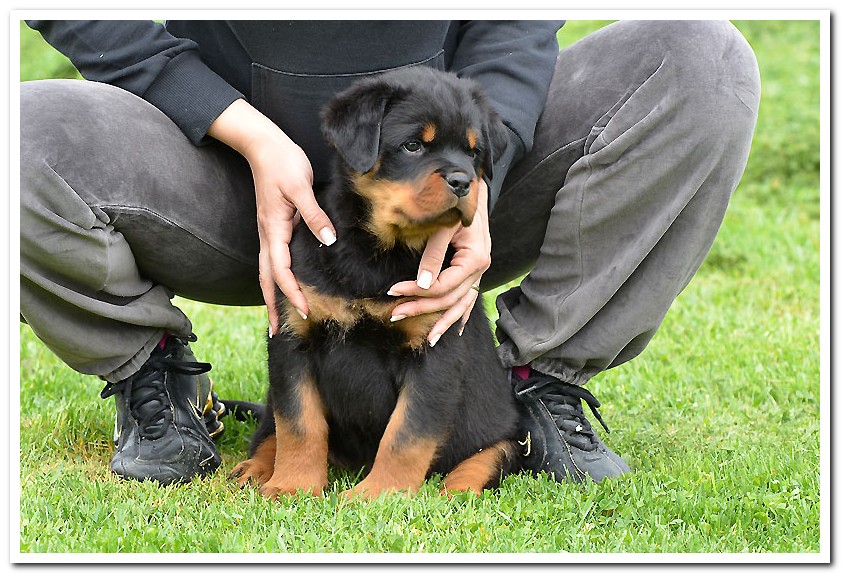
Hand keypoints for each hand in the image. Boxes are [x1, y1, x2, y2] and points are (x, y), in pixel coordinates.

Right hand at [208, 99, 335, 334]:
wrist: (263, 145)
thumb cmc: (282, 163)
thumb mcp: (301, 186)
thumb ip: (315, 215)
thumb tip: (328, 239)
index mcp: (273, 230)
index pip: (281, 271)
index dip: (293, 293)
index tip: (305, 310)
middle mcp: (267, 235)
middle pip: (267, 278)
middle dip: (272, 305)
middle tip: (276, 331)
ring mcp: (268, 231)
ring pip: (267, 271)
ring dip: (272, 294)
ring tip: (276, 316)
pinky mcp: (273, 226)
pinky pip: (273, 259)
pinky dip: (276, 277)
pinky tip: (283, 283)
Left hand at [387, 180, 491, 345]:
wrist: (474, 188)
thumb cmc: (457, 202)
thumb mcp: (443, 226)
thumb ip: (433, 255)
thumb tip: (422, 284)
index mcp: (475, 258)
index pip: (443, 286)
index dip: (416, 291)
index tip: (392, 290)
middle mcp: (481, 269)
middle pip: (449, 299)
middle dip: (421, 308)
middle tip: (395, 315)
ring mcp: (480, 272)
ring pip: (462, 304)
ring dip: (443, 321)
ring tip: (430, 340)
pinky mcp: (475, 271)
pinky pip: (469, 298)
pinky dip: (461, 314)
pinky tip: (453, 329)